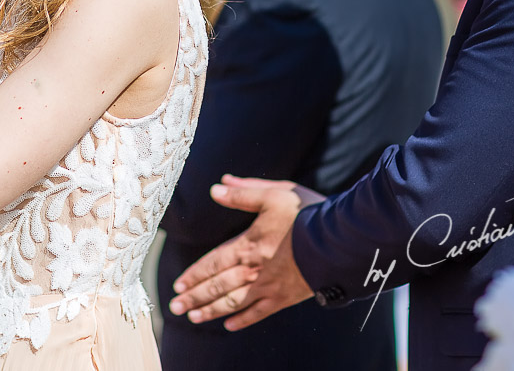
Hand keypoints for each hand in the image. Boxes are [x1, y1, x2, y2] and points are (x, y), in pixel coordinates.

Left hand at [169, 175, 322, 329]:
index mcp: (248, 245)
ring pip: (234, 302)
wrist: (338, 242)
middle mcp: (254, 270)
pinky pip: (260, 312)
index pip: (213, 263)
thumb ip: (243, 193)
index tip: (177, 285)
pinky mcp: (286, 297)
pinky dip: (243, 320)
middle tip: (175, 307)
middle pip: (218, 286)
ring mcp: (270, 286)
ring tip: (193, 318)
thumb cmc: (306, 215)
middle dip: (195, 297)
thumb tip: (216, 188)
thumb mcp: (273, 194)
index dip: (194, 274)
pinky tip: (229, 325)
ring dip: (211, 310)